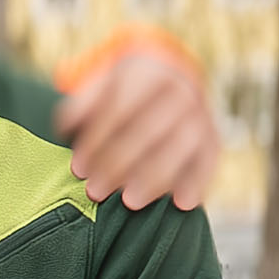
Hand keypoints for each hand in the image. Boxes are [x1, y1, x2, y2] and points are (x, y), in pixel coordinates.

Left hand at [52, 37, 224, 215]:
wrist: (169, 86)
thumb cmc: (124, 95)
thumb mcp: (101, 89)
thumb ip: (83, 106)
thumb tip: (65, 126)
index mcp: (147, 73)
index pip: (119, 108)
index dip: (96, 139)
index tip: (78, 168)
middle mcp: (179, 89)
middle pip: (149, 128)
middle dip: (119, 162)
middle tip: (95, 191)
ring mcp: (200, 113)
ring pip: (181, 145)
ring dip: (155, 176)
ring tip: (130, 202)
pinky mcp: (213, 137)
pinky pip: (209, 159)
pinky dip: (199, 182)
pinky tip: (182, 205)